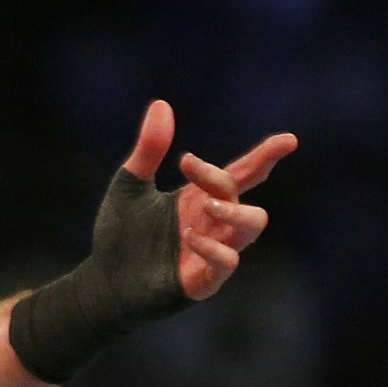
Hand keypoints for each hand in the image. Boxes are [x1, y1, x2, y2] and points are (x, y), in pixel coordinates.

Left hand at [118, 99, 298, 302]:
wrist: (102, 282)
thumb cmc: (119, 235)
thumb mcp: (129, 187)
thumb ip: (148, 150)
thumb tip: (161, 104)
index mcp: (199, 197)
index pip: (243, 173)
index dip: (265, 156)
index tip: (286, 141)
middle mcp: (212, 222)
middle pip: (244, 196)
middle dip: (224, 179)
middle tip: (190, 167)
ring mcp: (211, 251)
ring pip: (251, 228)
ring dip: (234, 213)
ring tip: (205, 205)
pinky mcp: (202, 280)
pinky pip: (228, 262)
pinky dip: (215, 247)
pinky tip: (190, 236)